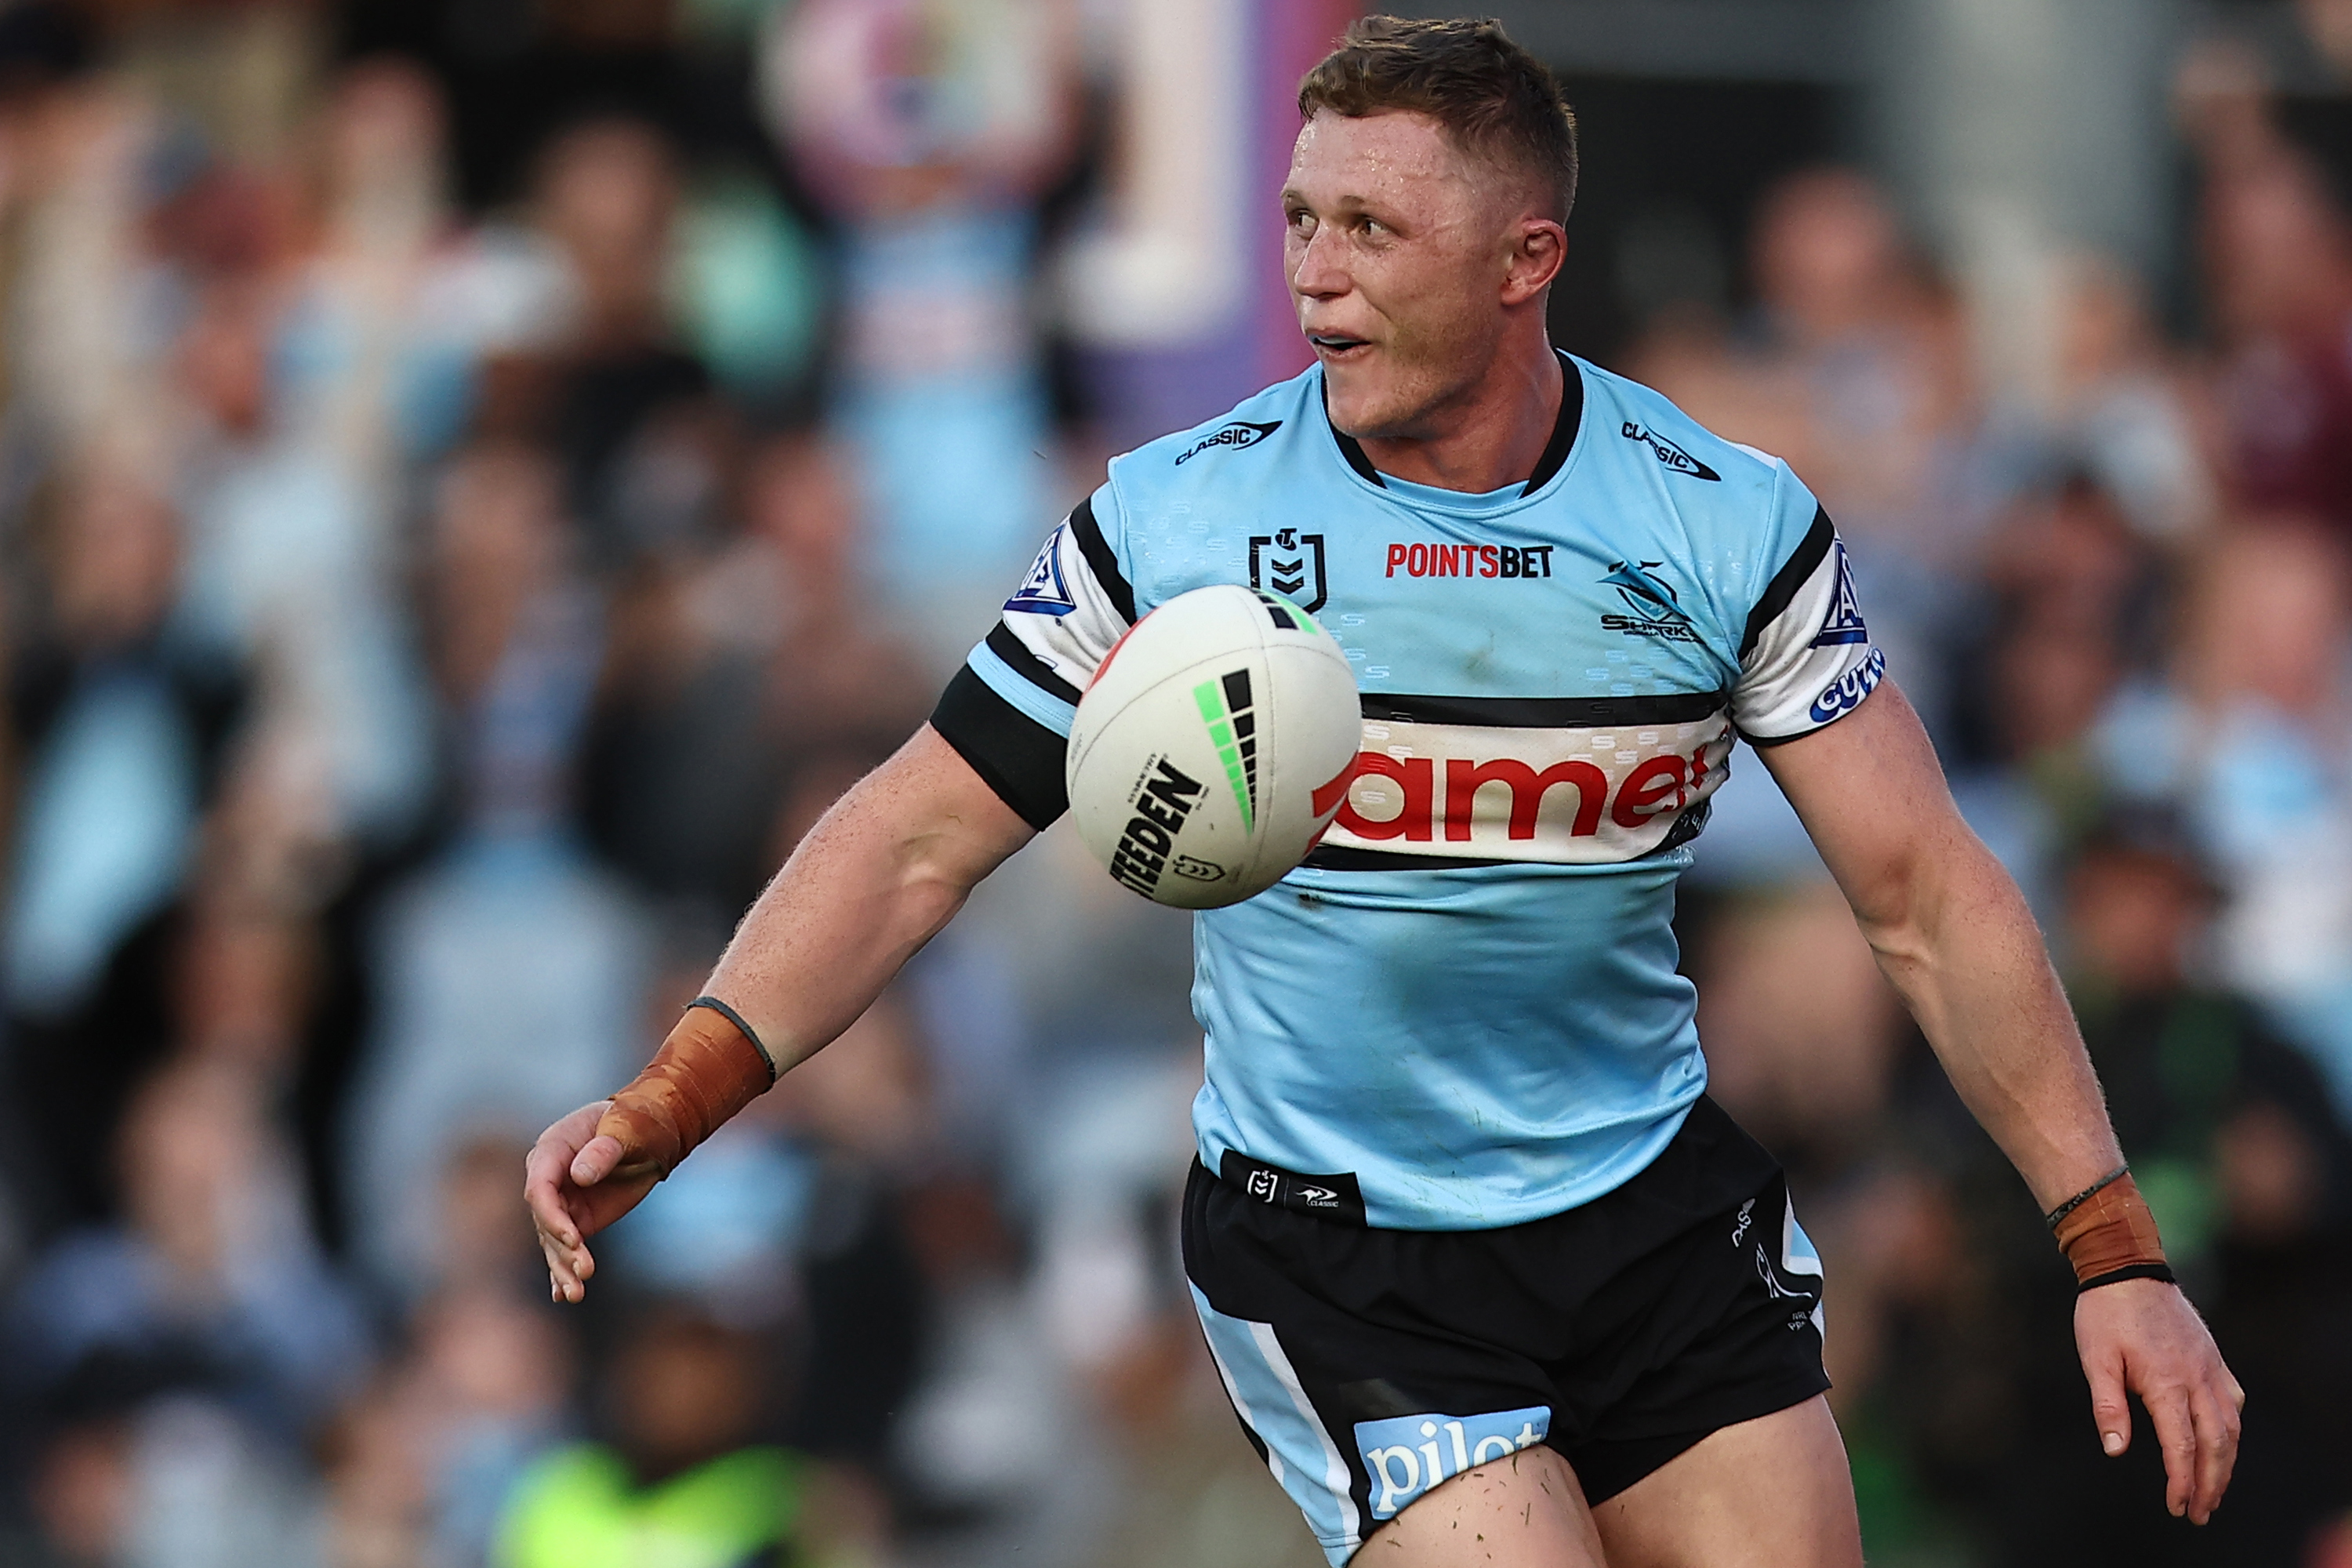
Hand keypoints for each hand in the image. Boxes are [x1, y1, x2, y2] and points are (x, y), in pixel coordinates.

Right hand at [523, 1100, 662, 1303]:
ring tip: (575, 1295)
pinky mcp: (578, 1219)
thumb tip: (578, 1176)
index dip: (552, 1216)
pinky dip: (563, 1270)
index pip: (540, 1188)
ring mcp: (562, 1201)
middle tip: (585, 1271)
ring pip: (553, 1240)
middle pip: (545, 1220)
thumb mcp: (627, 1129)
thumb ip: (604, 1149)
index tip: (574, 1239)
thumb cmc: (637, 1121)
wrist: (653, 1130)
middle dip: (562, 1249)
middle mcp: (549, 1178)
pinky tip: (563, 1295)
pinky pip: (565, 1247)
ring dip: (563, 1268)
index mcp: (553, 1149)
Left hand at [2075, 1279, 2244, 1523]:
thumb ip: (2107, 1406)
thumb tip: (2116, 1450)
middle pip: (2215, 1444)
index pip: (2181, 1446)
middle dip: (2211, 1484)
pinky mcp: (2213, 1358)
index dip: (2181, 1481)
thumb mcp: (2095, 1359)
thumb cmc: (2105, 1314)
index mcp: (2166, 1383)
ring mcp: (2210, 1367)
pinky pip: (2233, 1401)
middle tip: (2201, 1512)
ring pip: (2231, 1427)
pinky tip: (2224, 1443)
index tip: (2178, 1506)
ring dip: (2225, 1463)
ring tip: (2215, 1490)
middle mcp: (2196, 1378)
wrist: (2129, 1268)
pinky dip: (2232, 1429)